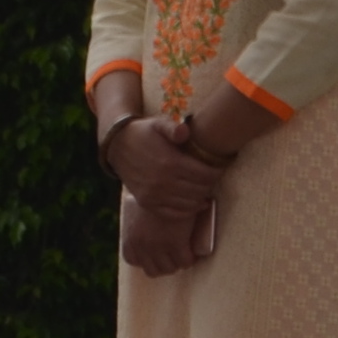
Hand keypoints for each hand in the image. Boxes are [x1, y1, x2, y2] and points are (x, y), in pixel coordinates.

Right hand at [107, 111, 226, 225]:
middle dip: (210, 184)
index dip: (217, 172)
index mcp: (170, 162)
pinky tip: (196, 204)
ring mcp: (154, 195)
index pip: (204, 174)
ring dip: (202, 198)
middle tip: (214, 178)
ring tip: (206, 190)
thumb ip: (174, 128)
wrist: (117, 146)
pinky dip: (188, 211)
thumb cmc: (143, 133)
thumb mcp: (158, 124)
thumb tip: (185, 132)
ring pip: (189, 204)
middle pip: (199, 190)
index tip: (221, 167)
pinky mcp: (147, 202)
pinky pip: (173, 213)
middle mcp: (163, 182)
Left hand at [122, 192, 211, 276]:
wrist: (167, 184)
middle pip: (153, 270)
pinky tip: (193, 253)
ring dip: (177, 264)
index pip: (134, 261)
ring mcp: (157, 247)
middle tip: (173, 256)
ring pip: (170, 269)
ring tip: (183, 255)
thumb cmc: (153, 194)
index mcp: (129, 239)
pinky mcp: (176, 243)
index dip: (146, 259)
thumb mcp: (138, 211)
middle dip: (164, 265)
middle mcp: (141, 246)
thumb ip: (138, 225)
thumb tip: (145, 231)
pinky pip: (185, 261)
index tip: (156, 253)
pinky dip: (190, 259)